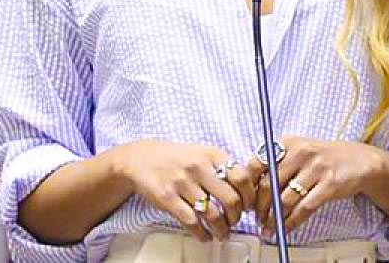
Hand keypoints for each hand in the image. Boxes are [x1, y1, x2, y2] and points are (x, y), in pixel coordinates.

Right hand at [110, 141, 264, 241]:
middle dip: (236, 217)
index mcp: (211, 154)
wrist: (140, 159)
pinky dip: (201, 234)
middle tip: (234, 221)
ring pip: (212, 214)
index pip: (242, 177)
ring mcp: (183, 183)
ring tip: (221, 233)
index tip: (249, 206)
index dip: (249, 196)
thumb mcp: (200, 152)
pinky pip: (192, 222)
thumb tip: (245, 187)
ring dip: (221, 229)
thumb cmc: (174, 158)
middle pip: (230, 199)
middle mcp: (198, 167)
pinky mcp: (168, 198)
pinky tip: (204, 236)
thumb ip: (221, 166)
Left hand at [249, 135, 382, 236]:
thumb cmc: (324, 158)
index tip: (246, 199)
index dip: (249, 185)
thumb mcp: (299, 151)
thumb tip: (252, 188)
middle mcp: (300, 152)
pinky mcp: (329, 185)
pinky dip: (292, 222)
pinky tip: (286, 228)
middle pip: (269, 185)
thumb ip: (277, 163)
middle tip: (258, 218)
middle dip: (260, 207)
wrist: (358, 160)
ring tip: (269, 226)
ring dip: (274, 218)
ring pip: (285, 200)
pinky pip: (304, 208)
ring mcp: (316, 168)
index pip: (257, 163)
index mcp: (288, 142)